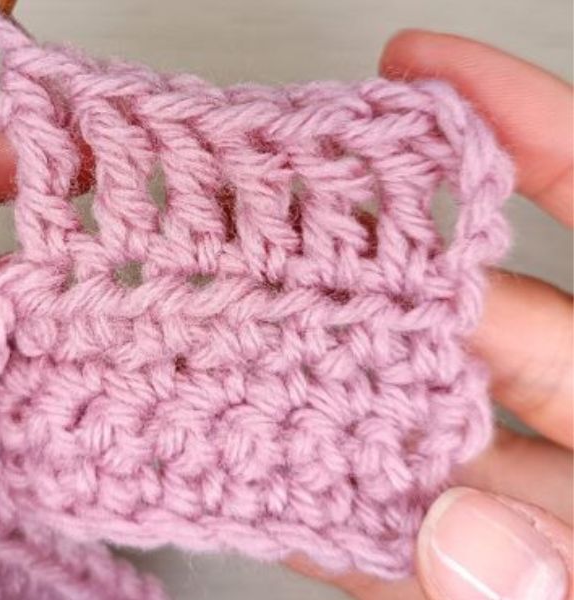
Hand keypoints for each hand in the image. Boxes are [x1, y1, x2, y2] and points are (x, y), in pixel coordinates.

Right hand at [289, 31, 572, 599]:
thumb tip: (459, 534)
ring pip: (428, 435)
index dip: (516, 130)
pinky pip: (405, 540)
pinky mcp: (480, 579)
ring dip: (341, 396)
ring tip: (244, 342)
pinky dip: (342, 517)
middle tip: (278, 229)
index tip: (416, 67)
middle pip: (484, 326)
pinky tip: (272, 483)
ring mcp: (537, 514)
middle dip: (384, 276)